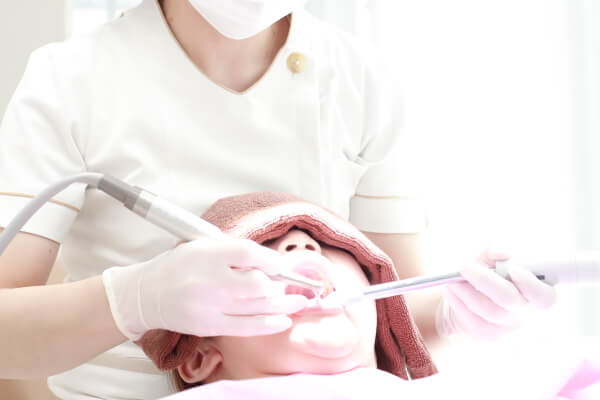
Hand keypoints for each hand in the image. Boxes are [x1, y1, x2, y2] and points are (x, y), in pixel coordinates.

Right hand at [102, 238, 309, 339]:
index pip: (246, 253)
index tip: (282, 264)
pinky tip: (283, 321)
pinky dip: (268, 324)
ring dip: (282, 304)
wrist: (146, 295)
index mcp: (205, 254)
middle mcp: (207, 280)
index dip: (269, 259)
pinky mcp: (208, 326)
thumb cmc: (179, 266)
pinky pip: (245, 327)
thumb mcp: (201, 247)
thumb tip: (270, 261)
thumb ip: (233, 251)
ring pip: (255, 306)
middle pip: (256, 283)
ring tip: (299, 301)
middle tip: (294, 284)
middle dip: (280, 284)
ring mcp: (208, 306)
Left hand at [435, 249, 556, 339]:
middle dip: (484, 280)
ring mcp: (509, 328)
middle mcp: (527, 313)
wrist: (472, 298)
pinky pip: (472, 320)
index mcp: (539, 293)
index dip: (531, 284)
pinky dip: (457, 302)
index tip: (514, 269)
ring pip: (486, 309)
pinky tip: (450, 291)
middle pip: (509, 299)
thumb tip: (500, 252)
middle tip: (463, 265)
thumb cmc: (489, 273)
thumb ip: (495, 251)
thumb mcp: (491, 258)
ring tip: (451, 277)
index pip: (544, 296)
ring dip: (464, 290)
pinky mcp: (489, 336)